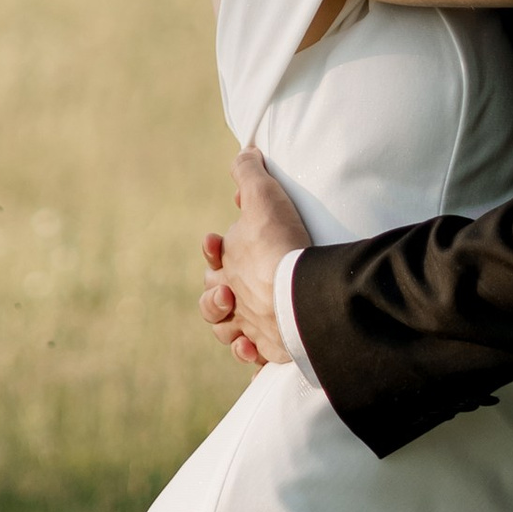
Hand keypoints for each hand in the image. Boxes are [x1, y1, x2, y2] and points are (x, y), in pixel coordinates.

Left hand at [200, 147, 309, 369]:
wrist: (300, 295)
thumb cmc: (279, 246)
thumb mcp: (262, 197)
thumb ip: (249, 174)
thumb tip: (245, 152)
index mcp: (226, 270)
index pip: (212, 264)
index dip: (214, 253)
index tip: (218, 242)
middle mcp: (233, 303)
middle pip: (214, 305)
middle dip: (217, 297)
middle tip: (231, 288)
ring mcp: (252, 329)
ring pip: (229, 334)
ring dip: (231, 328)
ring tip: (242, 323)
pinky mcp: (273, 351)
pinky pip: (257, 359)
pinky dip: (253, 355)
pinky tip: (257, 350)